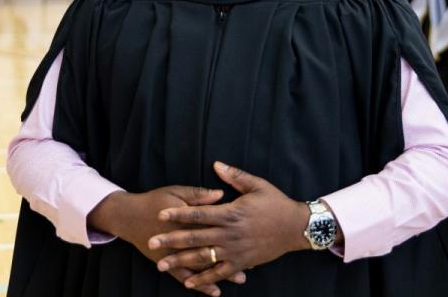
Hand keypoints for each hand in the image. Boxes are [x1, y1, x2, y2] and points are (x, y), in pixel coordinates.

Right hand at [88, 186, 245, 294]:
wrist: (129, 216)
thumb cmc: (155, 201)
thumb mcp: (176, 192)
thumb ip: (198, 195)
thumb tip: (220, 194)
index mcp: (186, 218)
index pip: (213, 225)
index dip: (232, 230)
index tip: (251, 234)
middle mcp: (182, 238)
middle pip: (212, 248)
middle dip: (232, 255)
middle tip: (252, 261)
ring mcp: (174, 253)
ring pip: (203, 265)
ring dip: (222, 273)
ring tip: (241, 278)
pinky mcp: (167, 262)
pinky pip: (187, 276)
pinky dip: (201, 285)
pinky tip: (215, 291)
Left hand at [148, 162, 311, 292]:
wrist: (296, 227)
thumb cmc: (276, 203)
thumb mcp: (257, 185)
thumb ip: (235, 176)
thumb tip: (216, 165)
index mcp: (231, 213)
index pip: (199, 214)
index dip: (178, 214)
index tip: (161, 215)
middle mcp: (230, 234)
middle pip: (195, 238)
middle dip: (171, 240)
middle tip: (151, 242)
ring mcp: (235, 250)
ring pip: (203, 258)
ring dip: (181, 261)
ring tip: (161, 264)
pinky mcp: (242, 263)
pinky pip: (220, 273)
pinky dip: (204, 279)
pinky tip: (189, 283)